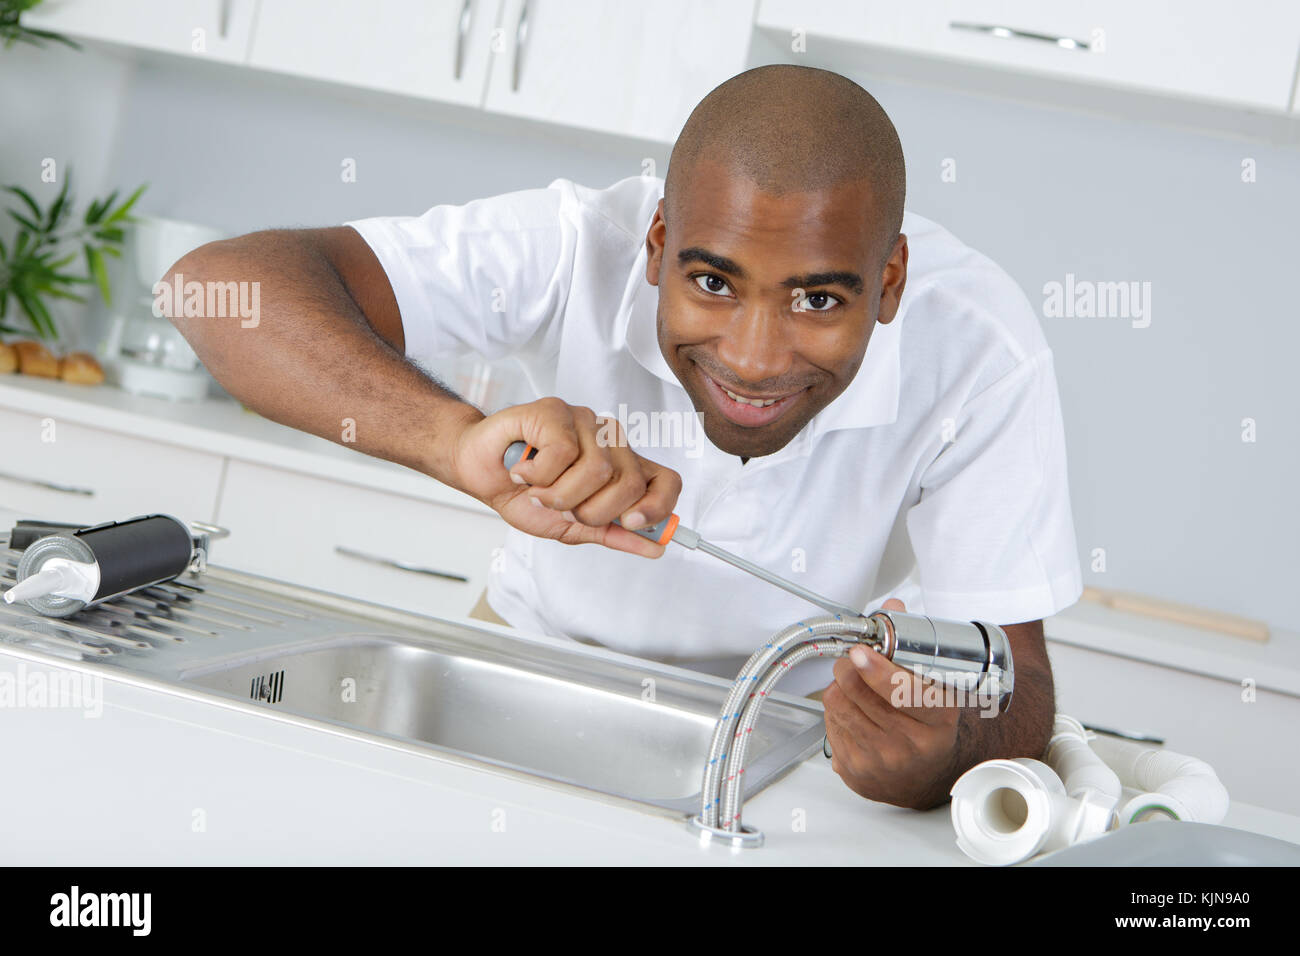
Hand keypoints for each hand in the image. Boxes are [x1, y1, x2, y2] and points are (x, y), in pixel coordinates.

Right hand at [447, 396, 682, 558]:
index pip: (666, 481)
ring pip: (597, 469)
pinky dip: (538, 474)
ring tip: (538, 490)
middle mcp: (611, 442)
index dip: (657, 507)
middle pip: (629, 482)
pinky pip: (564, 452)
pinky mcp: (556, 410)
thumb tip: (656, 548)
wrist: (481, 474)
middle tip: (561, 507)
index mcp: (622, 468)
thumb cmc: (525, 495)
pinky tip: (524, 470)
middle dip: (590, 511)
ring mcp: (586, 422)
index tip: (631, 523)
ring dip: (559, 494)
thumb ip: (614, 534)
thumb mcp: (573, 528)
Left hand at [822, 598, 963, 809]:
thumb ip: (911, 643)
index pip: (903, 692)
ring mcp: (882, 761)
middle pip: (860, 694)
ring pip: (839, 705)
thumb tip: (892, 607)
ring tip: (854, 687)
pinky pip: (830, 725)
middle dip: (849, 668)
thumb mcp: (935, 685)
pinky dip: (836, 712)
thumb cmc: (928, 725)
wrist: (925, 777)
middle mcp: (912, 744)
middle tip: (853, 660)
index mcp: (939, 718)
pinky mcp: (855, 772)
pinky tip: (853, 713)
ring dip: (840, 688)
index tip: (861, 652)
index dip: (877, 670)